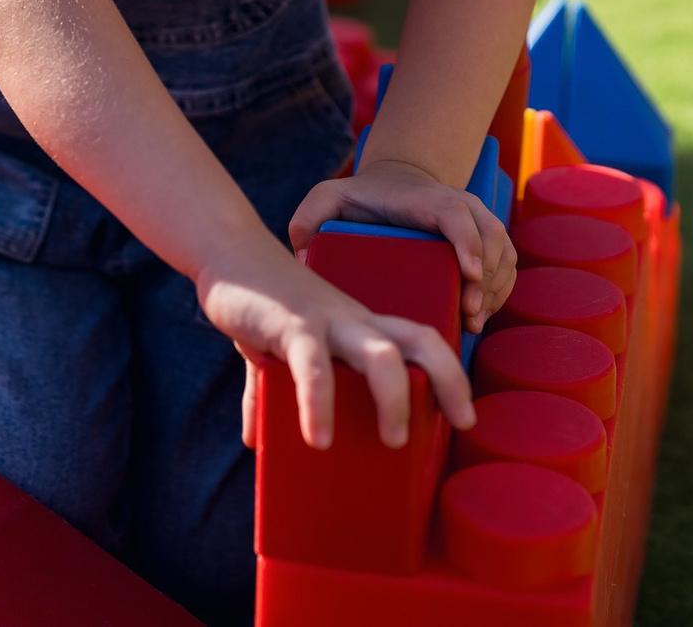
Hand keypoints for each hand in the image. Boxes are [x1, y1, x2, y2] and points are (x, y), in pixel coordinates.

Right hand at [204, 242, 472, 451]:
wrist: (228, 250)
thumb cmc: (262, 301)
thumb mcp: (276, 349)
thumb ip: (268, 393)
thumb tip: (254, 441)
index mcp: (361, 324)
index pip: (423, 340)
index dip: (451, 374)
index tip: (464, 417)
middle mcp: (355, 320)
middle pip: (421, 340)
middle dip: (450, 379)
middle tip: (461, 423)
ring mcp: (327, 320)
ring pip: (381, 355)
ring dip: (396, 398)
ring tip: (394, 441)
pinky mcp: (292, 326)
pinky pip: (314, 366)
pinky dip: (320, 404)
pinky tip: (319, 439)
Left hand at [291, 158, 516, 336]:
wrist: (398, 181)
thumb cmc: (364, 196)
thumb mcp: (329, 197)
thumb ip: (309, 218)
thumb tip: (303, 255)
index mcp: (428, 198)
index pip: (457, 213)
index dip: (468, 241)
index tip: (468, 274)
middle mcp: (462, 206)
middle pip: (491, 237)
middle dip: (486, 277)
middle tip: (469, 312)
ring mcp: (479, 224)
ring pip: (504, 254)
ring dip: (496, 288)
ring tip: (473, 321)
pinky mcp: (487, 243)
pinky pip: (507, 267)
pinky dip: (501, 291)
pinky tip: (480, 317)